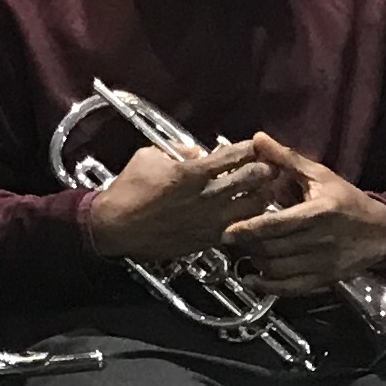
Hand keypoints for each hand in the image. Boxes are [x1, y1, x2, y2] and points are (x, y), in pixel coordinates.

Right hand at [78, 138, 286, 263]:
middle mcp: (208, 196)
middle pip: (252, 179)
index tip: (254, 146)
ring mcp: (211, 219)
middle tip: (269, 165)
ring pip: (254, 206)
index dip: (249, 148)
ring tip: (264, 189)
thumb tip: (196, 151)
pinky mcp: (209, 239)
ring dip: (262, 195)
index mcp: (192, 172)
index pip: (234, 156)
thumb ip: (176, 151)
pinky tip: (249, 213)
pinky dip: (249, 218)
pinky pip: (241, 228)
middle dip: (264, 169)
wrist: (116, 227)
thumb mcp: (147, 157)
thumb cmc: (129, 189)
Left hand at [216, 134, 385, 294]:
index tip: (227, 232)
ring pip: (279, 270)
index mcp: (319, 213)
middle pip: (273, 249)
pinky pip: (291, 289)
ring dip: (255, 263)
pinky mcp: (325, 280)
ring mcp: (323, 264)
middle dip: (247, 246)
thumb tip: (257, 139)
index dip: (249, 229)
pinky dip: (268, 287)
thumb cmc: (346, 200)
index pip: (278, 225)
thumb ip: (287, 159)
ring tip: (243, 251)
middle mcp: (321, 241)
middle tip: (229, 239)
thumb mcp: (320, 176)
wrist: (381, 232)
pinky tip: (252, 279)